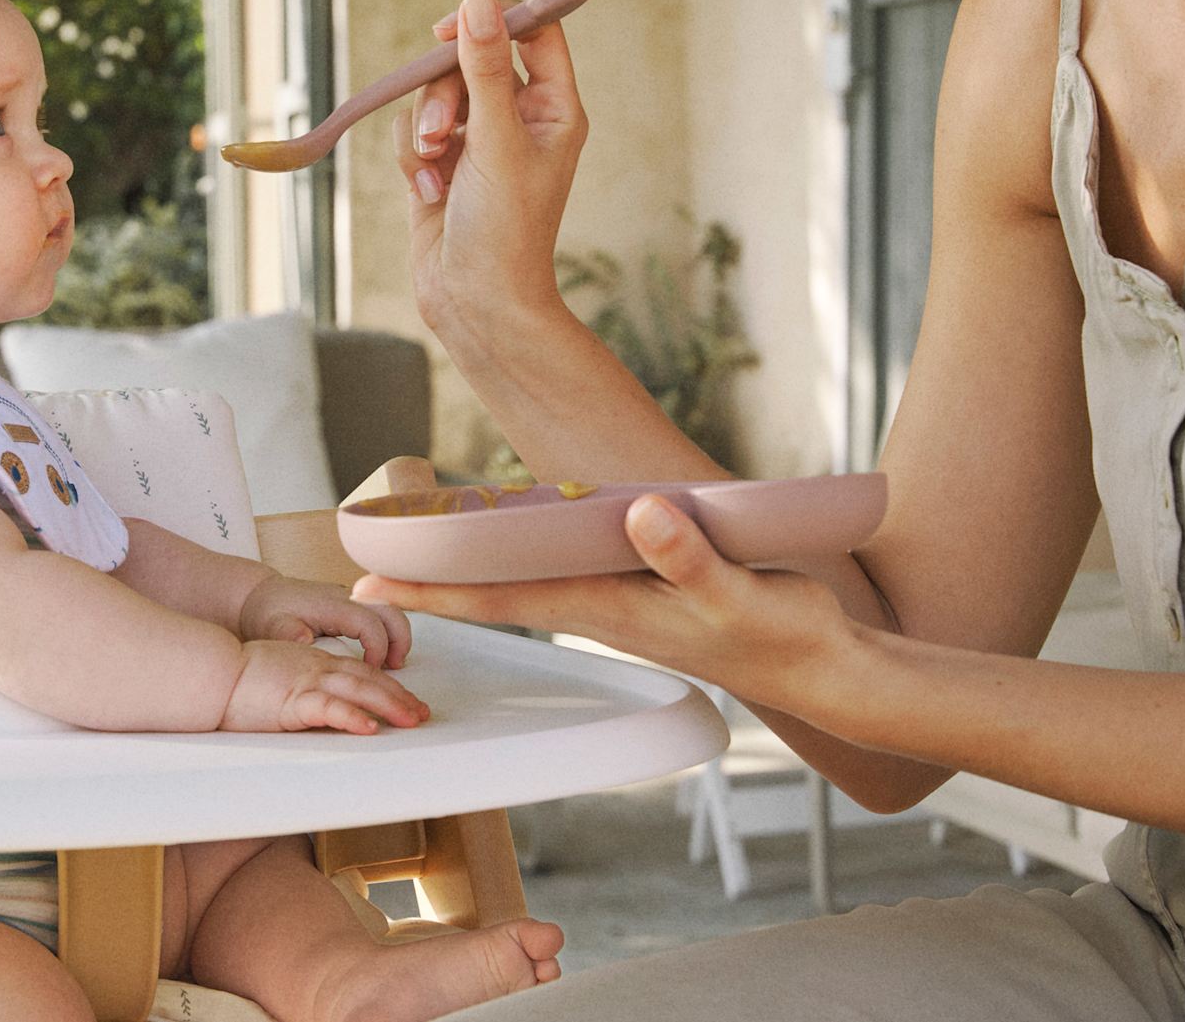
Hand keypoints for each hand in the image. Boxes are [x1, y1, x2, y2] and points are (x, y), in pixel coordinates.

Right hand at [219, 640, 430, 734]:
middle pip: (368, 678)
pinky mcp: (292, 701)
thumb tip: (314, 703)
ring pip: (358, 690)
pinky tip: (369, 727)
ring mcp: (306, 682)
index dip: (386, 685)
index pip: (359, 671)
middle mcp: (316, 667)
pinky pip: (328, 708)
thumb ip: (300, 684)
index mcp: (312, 661)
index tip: (406, 700)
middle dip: (398, 696)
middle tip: (421, 713)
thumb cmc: (238, 678)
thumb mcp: (278, 674)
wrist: (213, 672)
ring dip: (388, 705)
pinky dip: (351, 716)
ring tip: (411, 720)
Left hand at [237, 573, 412, 668]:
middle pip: (390, 612)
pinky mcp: (350, 606)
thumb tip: (305, 641)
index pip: (368, 622)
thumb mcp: (271, 626)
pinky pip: (380, 616)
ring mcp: (350, 600)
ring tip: (390, 666)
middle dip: (400, 640)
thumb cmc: (267, 612)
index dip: (377, 647)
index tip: (371, 668)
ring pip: (389, 612)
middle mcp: (346, 598)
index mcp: (330, 605)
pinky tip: (377, 657)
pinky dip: (387, 634)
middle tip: (395, 667)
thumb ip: (288, 634)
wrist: (261, 596)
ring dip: (396, 637)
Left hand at [354, 494, 856, 713]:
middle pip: (495, 592)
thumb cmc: (782, 635)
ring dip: (470, 571)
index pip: (500, 599)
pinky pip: (564, 571)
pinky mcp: (642, 590)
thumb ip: (691, 557)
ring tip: (417, 553)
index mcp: (607, 609)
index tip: (370, 592)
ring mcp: (618, 601)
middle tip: (361, 577)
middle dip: (430, 584)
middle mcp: (599, 607)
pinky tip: (511, 543)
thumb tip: (639, 515)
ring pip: (526, 581)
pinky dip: (524, 557)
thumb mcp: (741, 593)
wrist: (822, 669)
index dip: (433, 592)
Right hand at [396, 0, 589, 333]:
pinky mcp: (441, 165)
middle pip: (471, 61)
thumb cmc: (505, 230)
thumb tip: (477, 3)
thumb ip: (486, 70)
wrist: (476, 302)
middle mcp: (518, 119)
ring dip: (425, 128)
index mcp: (554, 109)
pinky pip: (413, 130)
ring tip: (434, 168)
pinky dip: (412, 157)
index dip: (495, 19)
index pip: (533, 33)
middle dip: (445, 93)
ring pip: (435, 96)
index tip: (452, 29)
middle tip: (443, 132)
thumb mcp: (496, 141)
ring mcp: (478, 142)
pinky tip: (428, 191)